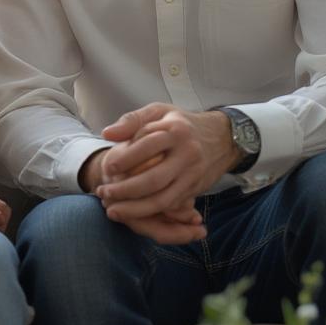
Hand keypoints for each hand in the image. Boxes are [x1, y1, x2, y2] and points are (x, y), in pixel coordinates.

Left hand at [95, 104, 235, 225]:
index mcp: (175, 131)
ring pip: (163, 199)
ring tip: (113, 210)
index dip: (125, 158)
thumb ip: (132, 120)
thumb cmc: (181, 123)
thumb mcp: (159, 111)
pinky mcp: (195, 189)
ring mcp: (192, 174)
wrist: (221, 138)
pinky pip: (171, 206)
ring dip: (136, 209)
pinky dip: (151, 212)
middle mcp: (187, 154)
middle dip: (126, 190)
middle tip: (105, 193)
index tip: (107, 167)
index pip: (147, 145)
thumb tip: (107, 134)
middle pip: (154, 179)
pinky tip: (132, 213)